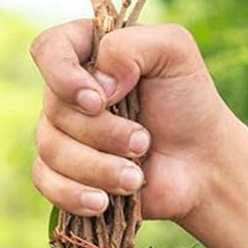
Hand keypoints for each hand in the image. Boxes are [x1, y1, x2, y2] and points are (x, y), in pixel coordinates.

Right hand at [30, 20, 232, 222]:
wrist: (200, 166)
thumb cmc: (189, 105)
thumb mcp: (175, 53)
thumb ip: (133, 45)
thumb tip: (98, 82)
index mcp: (88, 55)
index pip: (49, 51)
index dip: (64, 76)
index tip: (99, 100)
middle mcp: (69, 95)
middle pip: (54, 110)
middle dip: (103, 133)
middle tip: (144, 142)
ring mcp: (63, 137)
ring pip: (52, 150)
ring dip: (98, 168)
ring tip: (135, 178)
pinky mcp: (65, 176)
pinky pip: (47, 184)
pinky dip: (73, 195)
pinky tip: (102, 203)